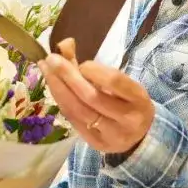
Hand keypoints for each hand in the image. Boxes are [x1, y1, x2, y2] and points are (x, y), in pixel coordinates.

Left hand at [39, 39, 154, 154]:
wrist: (141, 137)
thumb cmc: (129, 103)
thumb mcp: (121, 83)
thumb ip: (92, 65)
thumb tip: (64, 44)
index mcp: (139, 99)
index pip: (115, 82)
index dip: (95, 70)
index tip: (82, 63)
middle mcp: (127, 119)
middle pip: (92, 97)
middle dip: (68, 76)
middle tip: (51, 59)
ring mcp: (110, 134)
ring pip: (78, 110)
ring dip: (58, 89)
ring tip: (46, 70)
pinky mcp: (96, 143)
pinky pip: (73, 120)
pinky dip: (61, 101)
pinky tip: (54, 88)